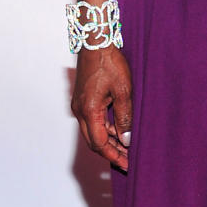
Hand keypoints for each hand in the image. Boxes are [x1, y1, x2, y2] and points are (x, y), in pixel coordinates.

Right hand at [72, 46, 132, 172]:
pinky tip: (118, 131)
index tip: (126, 164)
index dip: (113, 156)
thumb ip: (124, 117)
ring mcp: (79, 106)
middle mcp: (80, 111)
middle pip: (94, 141)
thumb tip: (126, 139)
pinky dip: (104, 129)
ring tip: (126, 148)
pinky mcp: (82, 100)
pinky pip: (92, 121)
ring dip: (108, 141)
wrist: (95, 43)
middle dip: (110, 153)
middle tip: (127, 161)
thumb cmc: (109, 63)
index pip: (99, 143)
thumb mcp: (123, 91)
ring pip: (92, 132)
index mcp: (89, 111)